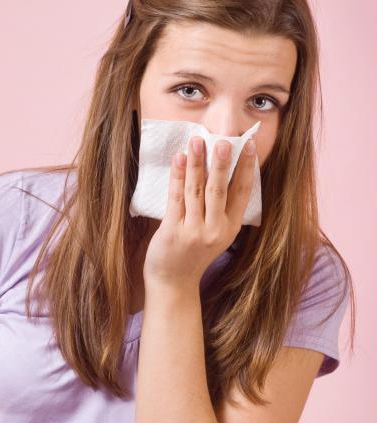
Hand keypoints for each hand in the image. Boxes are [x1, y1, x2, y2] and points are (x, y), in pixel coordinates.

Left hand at [142, 135, 256, 289]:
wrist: (173, 282)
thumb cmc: (192, 255)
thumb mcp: (215, 235)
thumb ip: (220, 209)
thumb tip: (220, 170)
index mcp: (230, 228)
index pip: (242, 192)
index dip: (247, 168)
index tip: (250, 145)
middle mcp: (215, 230)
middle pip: (220, 189)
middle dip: (222, 163)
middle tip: (225, 140)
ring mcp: (193, 231)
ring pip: (197, 190)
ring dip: (197, 163)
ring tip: (197, 141)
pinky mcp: (173, 232)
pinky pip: (176, 198)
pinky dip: (177, 176)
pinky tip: (179, 158)